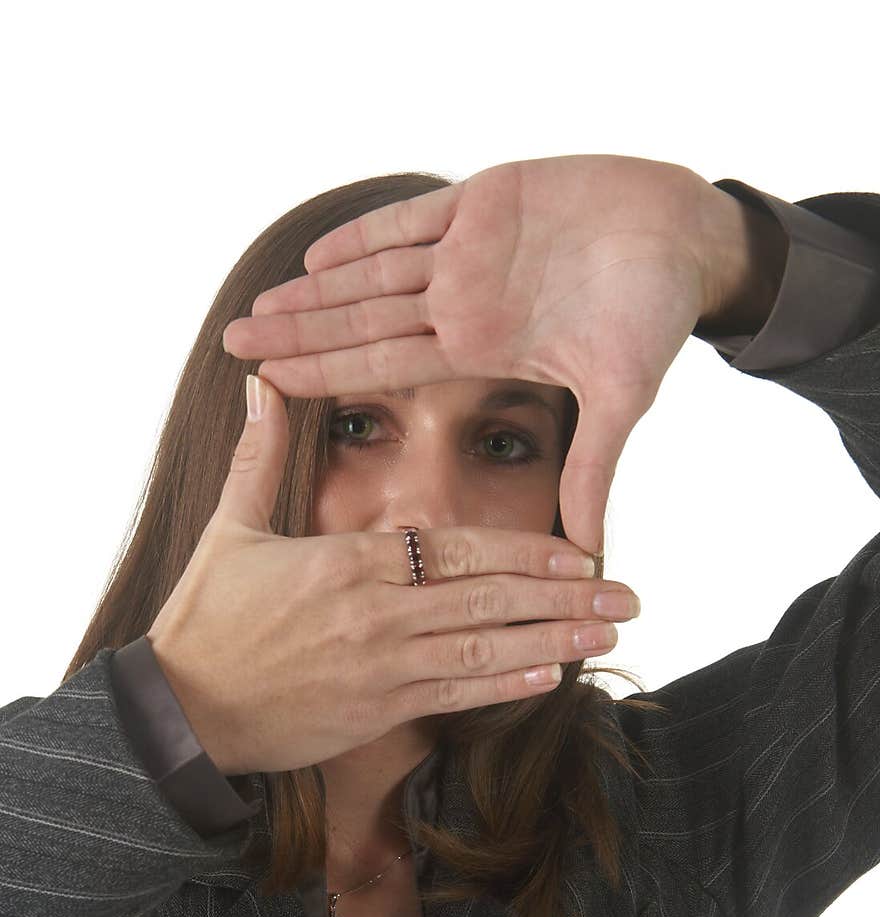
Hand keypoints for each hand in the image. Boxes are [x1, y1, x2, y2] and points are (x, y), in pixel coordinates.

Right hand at [145, 376, 639, 775]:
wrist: (180, 711)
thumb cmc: (208, 619)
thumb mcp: (230, 529)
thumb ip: (258, 457)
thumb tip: (262, 385)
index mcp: (347, 560)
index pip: (455, 548)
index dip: (525, 549)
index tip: (578, 549)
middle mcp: (375, 611)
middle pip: (488, 597)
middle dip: (563, 595)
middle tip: (627, 593)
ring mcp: (380, 665)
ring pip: (484, 650)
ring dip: (554, 640)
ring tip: (608, 632)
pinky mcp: (376, 712)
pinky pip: (454, 697)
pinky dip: (505, 687)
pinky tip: (554, 676)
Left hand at [222, 153, 727, 556]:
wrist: (687, 237)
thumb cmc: (656, 316)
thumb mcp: (621, 397)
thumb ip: (592, 465)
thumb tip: (588, 549)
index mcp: (481, 346)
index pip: (388, 366)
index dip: (329, 374)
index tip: (271, 387)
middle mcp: (462, 301)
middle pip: (362, 320)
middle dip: (299, 333)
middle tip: (230, 343)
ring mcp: (470, 250)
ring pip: (373, 271)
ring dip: (316, 289)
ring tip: (258, 306)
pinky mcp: (488, 197)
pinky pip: (414, 218)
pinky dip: (367, 234)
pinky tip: (318, 256)